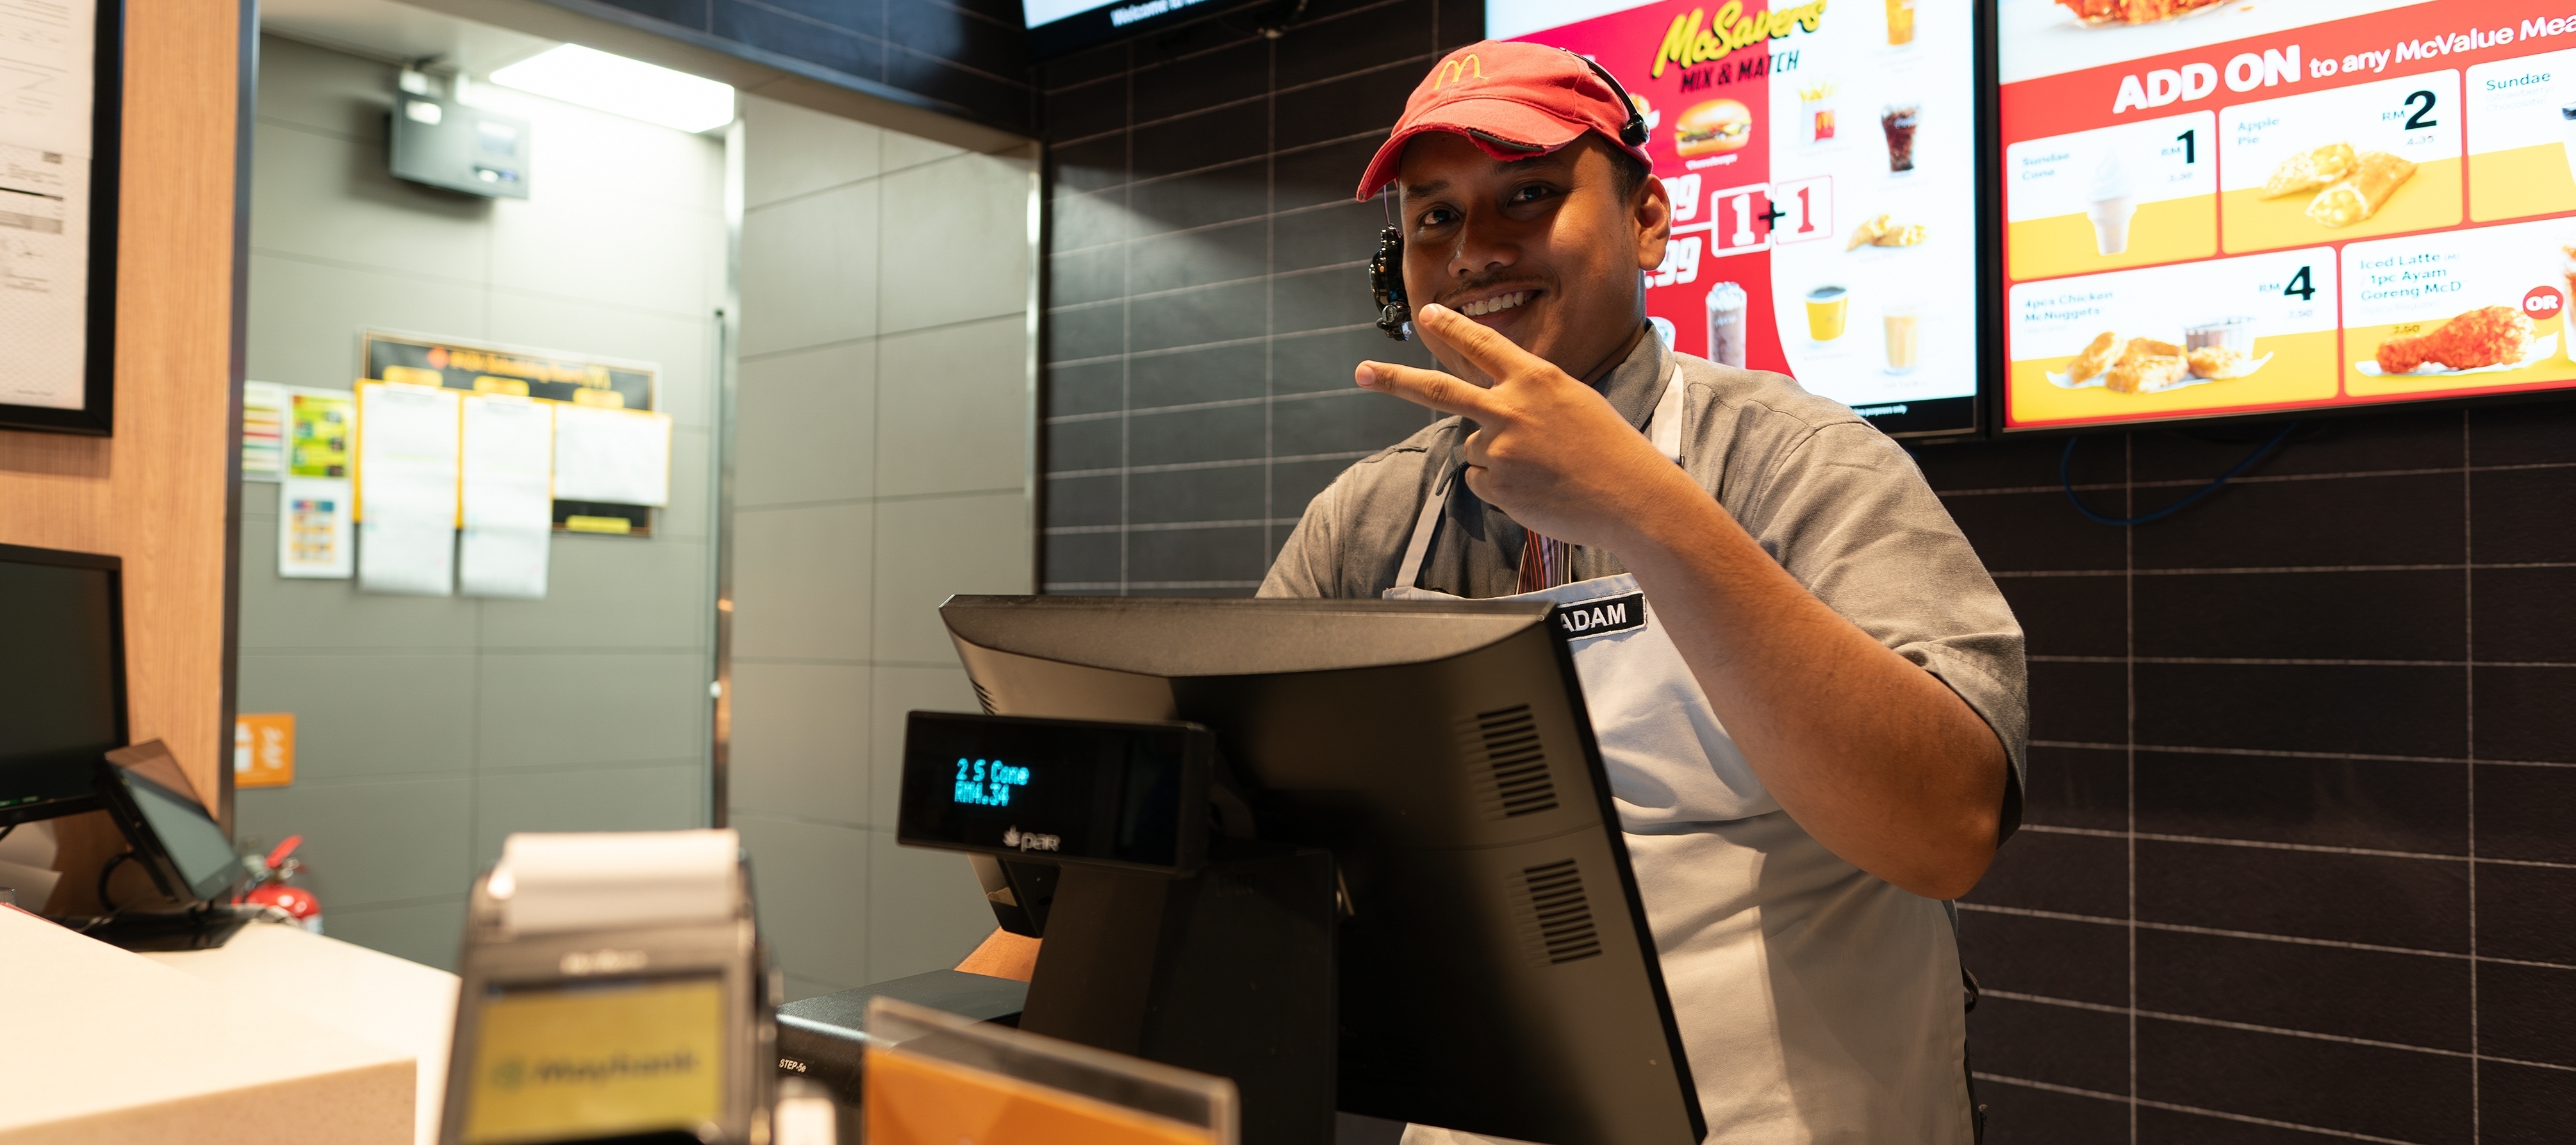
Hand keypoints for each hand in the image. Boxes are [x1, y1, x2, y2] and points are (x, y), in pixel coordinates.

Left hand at [1358, 303, 1697, 550]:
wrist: (1633, 499)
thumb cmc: (1611, 448)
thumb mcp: (1574, 401)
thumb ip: (1528, 395)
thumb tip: (1484, 410)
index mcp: (1536, 378)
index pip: (1482, 345)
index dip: (1451, 328)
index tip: (1427, 313)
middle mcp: (1511, 408)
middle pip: (1439, 391)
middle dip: (1394, 379)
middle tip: (1361, 372)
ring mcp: (1501, 449)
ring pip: (1473, 446)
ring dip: (1497, 455)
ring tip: (1542, 466)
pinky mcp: (1498, 486)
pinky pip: (1481, 480)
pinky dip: (1502, 484)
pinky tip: (1538, 487)